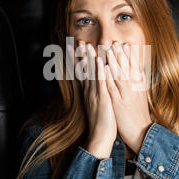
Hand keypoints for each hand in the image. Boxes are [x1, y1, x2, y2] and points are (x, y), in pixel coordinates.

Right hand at [67, 41, 116, 158]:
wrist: (100, 137)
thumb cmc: (101, 122)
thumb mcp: (96, 105)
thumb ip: (94, 94)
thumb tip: (93, 86)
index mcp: (88, 92)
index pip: (82, 73)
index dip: (79, 60)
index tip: (76, 49)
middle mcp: (89, 91)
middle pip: (84, 70)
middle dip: (81, 55)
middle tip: (78, 41)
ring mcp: (94, 94)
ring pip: (91, 73)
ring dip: (89, 58)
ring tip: (86, 45)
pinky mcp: (102, 99)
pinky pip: (100, 82)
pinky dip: (99, 71)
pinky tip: (99, 61)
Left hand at [104, 42, 151, 153]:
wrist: (140, 132)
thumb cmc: (139, 114)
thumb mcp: (141, 96)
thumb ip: (139, 83)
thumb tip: (138, 70)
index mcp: (137, 86)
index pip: (133, 67)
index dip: (128, 55)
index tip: (124, 44)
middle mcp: (132, 88)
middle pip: (126, 68)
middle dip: (119, 54)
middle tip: (115, 41)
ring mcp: (125, 94)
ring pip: (119, 75)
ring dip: (113, 61)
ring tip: (108, 49)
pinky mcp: (118, 102)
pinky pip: (112, 88)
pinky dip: (109, 77)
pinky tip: (104, 69)